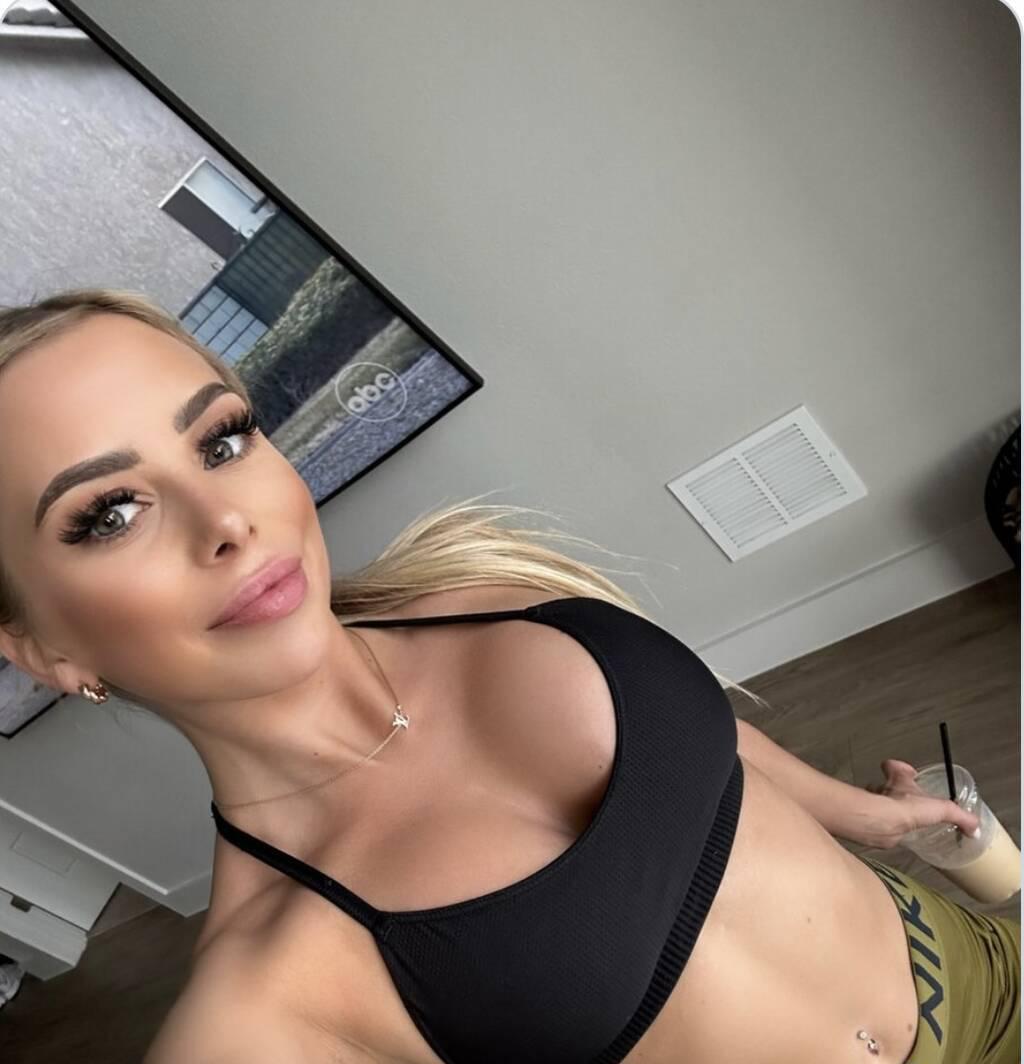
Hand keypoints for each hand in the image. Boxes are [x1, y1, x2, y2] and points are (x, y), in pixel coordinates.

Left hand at [858, 758, 981, 850]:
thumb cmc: (904, 807)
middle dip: (894, 791)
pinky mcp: (873, 822)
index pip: (893, 765)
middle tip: (907, 801)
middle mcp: (883, 789)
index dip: (899, 767)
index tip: (909, 771)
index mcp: (898, 779)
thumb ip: (959, 816)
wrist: (882, 824)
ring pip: (879, 803)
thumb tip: (974, 826)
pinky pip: (880, 824)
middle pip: (884, 784)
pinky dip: (887, 829)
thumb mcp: (942, 809)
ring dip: (889, 810)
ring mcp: (876, 805)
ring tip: (903, 820)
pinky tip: (898, 835)